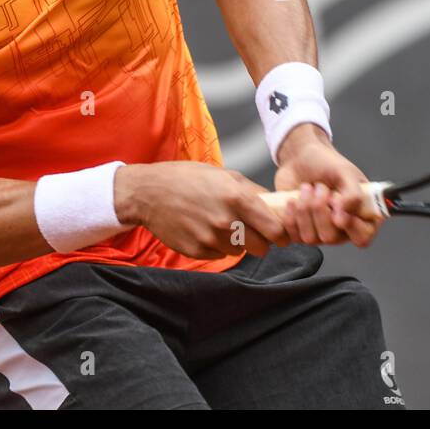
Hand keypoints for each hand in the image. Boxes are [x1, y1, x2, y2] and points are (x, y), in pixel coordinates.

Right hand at [114, 161, 290, 259]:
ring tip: (221, 224)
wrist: (149, 193)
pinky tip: (205, 229)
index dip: (280, 232)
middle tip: (253, 230)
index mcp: (236, 197)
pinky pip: (219, 254)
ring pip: (240, 251)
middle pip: (262, 247)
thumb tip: (275, 203)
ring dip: (237, 242)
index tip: (279, 232)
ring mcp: (210, 238)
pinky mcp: (197, 250)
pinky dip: (217, 245)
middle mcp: (225, 221)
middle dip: (261, 240)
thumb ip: (251, 190)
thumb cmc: (186, 178)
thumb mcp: (223, 174)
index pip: (275, 229)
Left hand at [274, 124, 382, 248]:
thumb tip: (343, 218)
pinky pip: (291, 237)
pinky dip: (289, 217)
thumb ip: (352, 195)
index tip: (336, 203)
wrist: (301, 158)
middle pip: (330, 238)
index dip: (350, 225)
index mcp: (360, 217)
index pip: (362, 237)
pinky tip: (291, 200)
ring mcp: (319, 233)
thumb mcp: (346, 173)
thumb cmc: (328, 164)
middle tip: (319, 187)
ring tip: (306, 188)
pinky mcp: (298, 231)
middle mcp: (341, 230)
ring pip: (310, 238)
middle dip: (319, 209)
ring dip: (304, 209)